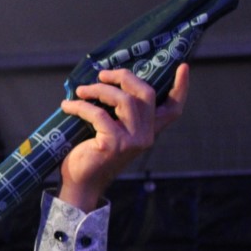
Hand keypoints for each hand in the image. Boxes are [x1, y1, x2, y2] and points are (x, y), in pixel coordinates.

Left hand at [57, 63, 189, 210]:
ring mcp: (132, 141)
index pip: (173, 109)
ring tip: (81, 91)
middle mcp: (146, 136)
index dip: (181, 88)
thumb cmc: (93, 155)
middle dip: (124, 77)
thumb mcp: (113, 132)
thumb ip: (120, 114)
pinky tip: (68, 106)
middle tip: (102, 74)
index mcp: (149, 131)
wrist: (81, 183)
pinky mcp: (114, 144)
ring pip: (124, 100)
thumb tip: (105, 82)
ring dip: (99, 90)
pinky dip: (81, 106)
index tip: (183, 67)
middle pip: (146, 94)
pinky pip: (98, 114)